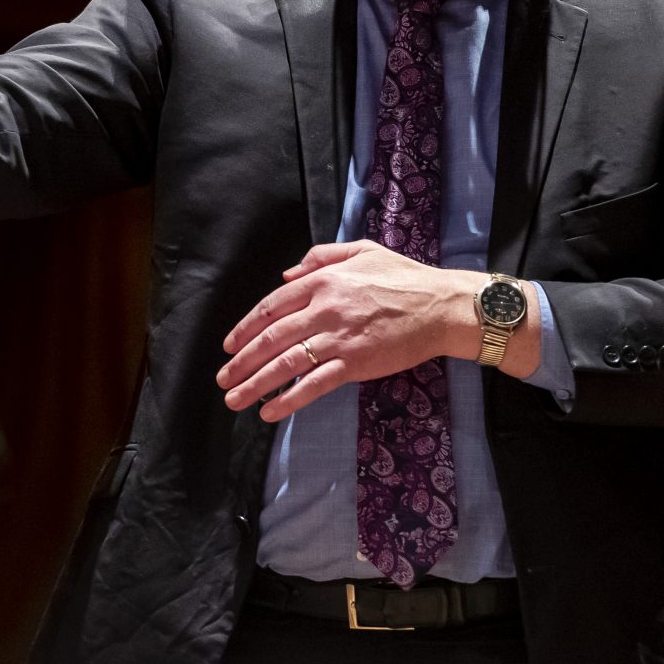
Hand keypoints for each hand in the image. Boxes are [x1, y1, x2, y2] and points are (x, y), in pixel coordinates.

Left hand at [215, 241, 496, 422]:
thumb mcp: (362, 251)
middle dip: (241, 362)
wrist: (441, 306)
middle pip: (270, 338)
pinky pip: (313, 384)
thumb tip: (286, 274)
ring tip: (234, 399)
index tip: (229, 345)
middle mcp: (323, 309)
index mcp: (322, 281)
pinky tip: (270, 412)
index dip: (246, 328)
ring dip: (255, 384)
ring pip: (285, 364)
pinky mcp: (354, 363)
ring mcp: (338, 338)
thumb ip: (321, 257)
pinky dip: (289, 400)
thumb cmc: (405, 277)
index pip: (271, 306)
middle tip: (222, 379)